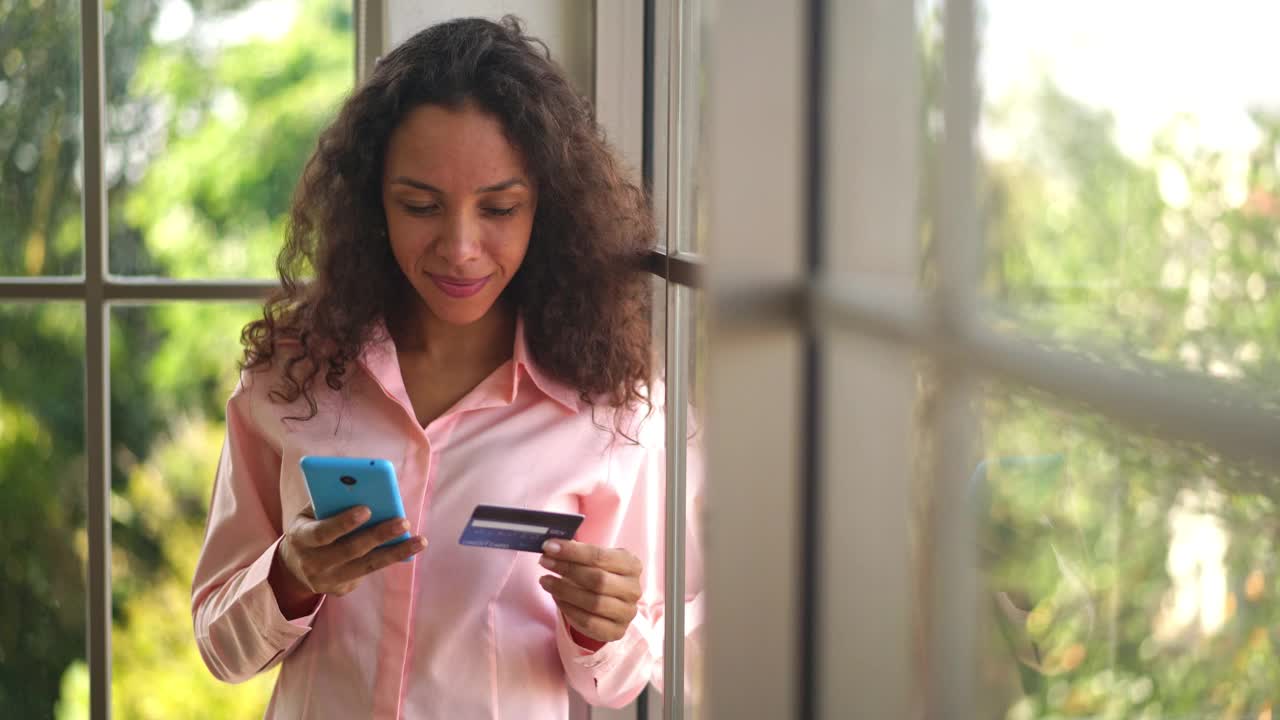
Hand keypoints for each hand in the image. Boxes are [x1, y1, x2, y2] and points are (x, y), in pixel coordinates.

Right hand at [271, 504, 426, 615]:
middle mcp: (313, 563)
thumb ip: (330, 502)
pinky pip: (370, 572)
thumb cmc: (310, 527)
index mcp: (301, 539)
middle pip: (350, 551)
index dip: (343, 522)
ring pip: (367, 566)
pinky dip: (390, 558)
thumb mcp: (309, 514)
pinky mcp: (342, 589)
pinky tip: (409, 548)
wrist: (293, 566)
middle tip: (404, 522)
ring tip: (420, 541)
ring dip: (396, 552)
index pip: (322, 533)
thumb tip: (364, 488)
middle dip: (379, 535)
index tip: (367, 509)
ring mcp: (328, 580)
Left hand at [538, 540, 642, 644]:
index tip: (549, 547)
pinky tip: (556, 597)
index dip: (573, 552)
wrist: (612, 604)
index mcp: (631, 564)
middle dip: (567, 569)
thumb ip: (577, 552)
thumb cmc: (600, 574)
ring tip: (546, 580)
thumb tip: (552, 545)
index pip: (600, 556)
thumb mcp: (594, 560)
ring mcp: (627, 612)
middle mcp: (633, 589)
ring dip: (563, 590)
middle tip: (545, 562)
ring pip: (593, 602)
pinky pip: (588, 622)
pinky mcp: (616, 631)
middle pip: (597, 579)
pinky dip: (568, 609)